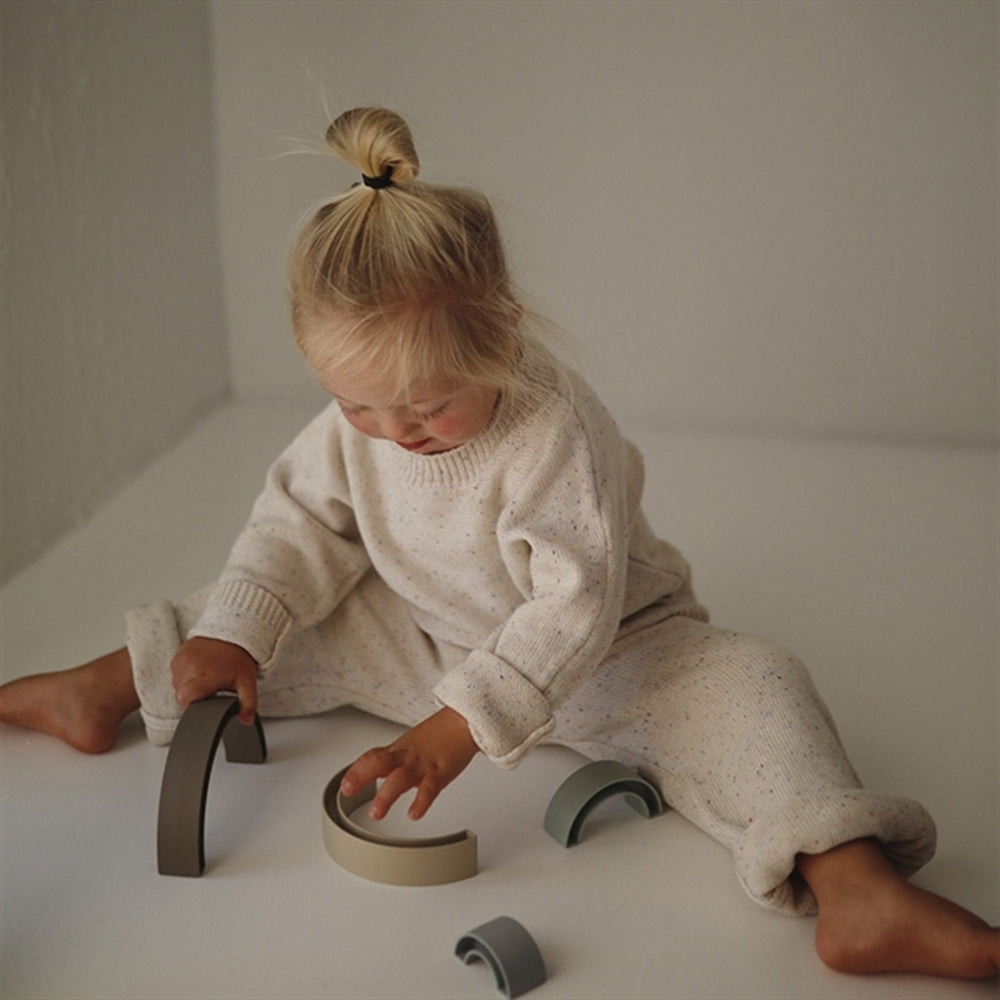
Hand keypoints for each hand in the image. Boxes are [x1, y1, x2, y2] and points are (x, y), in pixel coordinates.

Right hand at [170, 636, 258, 724]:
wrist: (234, 631)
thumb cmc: (238, 657)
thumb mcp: (247, 682)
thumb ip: (248, 704)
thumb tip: (246, 721)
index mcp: (202, 679)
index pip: (186, 702)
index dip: (197, 704)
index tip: (209, 698)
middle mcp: (188, 670)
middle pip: (182, 695)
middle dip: (195, 695)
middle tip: (212, 685)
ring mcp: (181, 661)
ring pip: (178, 684)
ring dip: (189, 684)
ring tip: (207, 675)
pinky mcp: (178, 655)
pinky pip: (176, 672)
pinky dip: (186, 673)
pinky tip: (200, 668)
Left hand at [341, 707, 478, 820]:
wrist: (464, 722)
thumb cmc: (439, 734)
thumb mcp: (412, 745)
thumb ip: (394, 761)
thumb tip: (379, 773)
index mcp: (399, 750)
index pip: (372, 757)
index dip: (355, 770)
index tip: (344, 785)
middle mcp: (406, 757)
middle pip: (379, 762)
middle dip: (361, 776)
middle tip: (348, 790)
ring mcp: (422, 765)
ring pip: (400, 778)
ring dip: (386, 795)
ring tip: (376, 813)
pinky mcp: (440, 773)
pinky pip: (429, 788)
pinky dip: (421, 802)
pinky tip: (414, 813)